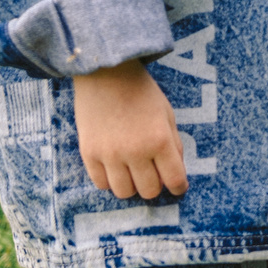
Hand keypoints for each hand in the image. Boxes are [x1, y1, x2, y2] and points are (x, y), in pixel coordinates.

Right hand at [74, 62, 188, 199]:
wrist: (106, 74)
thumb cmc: (141, 92)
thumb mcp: (167, 114)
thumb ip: (174, 144)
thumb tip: (176, 172)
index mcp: (160, 140)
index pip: (174, 179)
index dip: (179, 187)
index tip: (178, 188)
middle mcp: (135, 152)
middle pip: (149, 191)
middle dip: (155, 186)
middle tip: (153, 176)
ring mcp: (110, 155)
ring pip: (124, 193)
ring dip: (132, 187)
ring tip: (133, 174)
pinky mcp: (89, 154)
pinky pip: (101, 184)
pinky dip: (110, 181)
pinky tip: (115, 169)